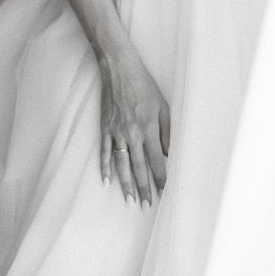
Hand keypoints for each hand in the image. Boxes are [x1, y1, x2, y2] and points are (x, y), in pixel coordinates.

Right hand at [97, 42, 169, 208]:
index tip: (164, 192)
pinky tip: (106, 182)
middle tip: (146, 206)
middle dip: (143, 188)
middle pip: (139, 167)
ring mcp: (116, 132)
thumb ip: (167, 131)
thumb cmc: (144, 85)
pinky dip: (105, 168)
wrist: (119, 69)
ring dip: (125, 184)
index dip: (160, 178)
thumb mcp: (163, 105)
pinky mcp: (105, 128)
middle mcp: (132, 134)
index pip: (157, 160)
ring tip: (129, 201)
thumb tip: (169, 153)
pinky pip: (105, 152)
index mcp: (148, 128)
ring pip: (121, 165)